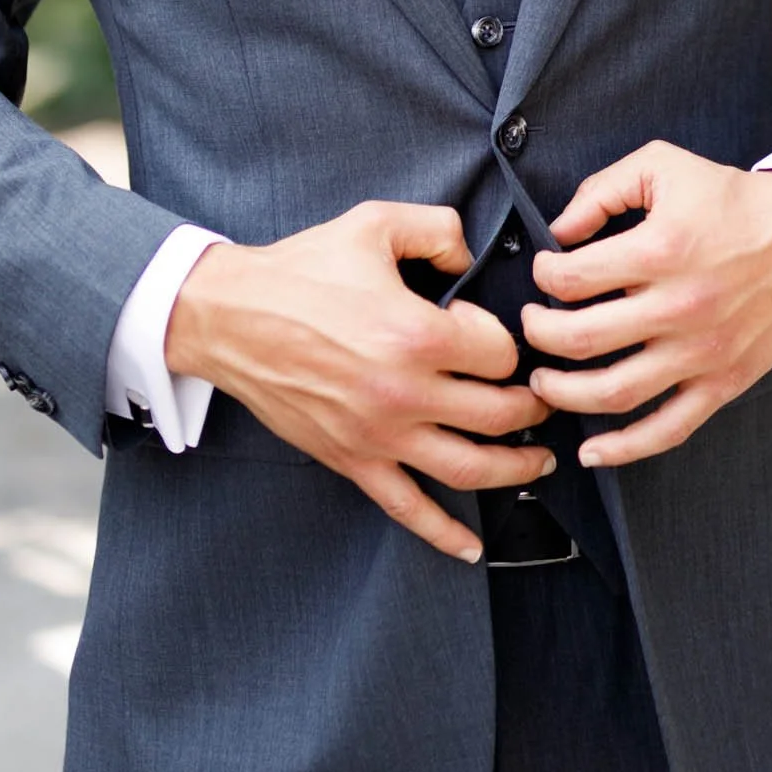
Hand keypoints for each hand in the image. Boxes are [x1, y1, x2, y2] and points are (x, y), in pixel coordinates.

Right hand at [165, 201, 551, 562]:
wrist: (230, 316)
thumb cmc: (300, 271)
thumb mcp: (373, 224)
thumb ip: (437, 229)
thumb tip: (468, 257)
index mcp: (417, 333)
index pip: (499, 353)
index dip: (505, 341)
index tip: (488, 332)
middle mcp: (405, 392)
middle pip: (499, 414)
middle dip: (531, 406)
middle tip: (540, 397)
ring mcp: (380, 434)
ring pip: (469, 468)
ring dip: (514, 468)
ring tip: (537, 459)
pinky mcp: (353, 460)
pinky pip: (407, 508)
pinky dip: (443, 534)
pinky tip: (471, 547)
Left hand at [522, 142, 771, 469]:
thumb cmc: (732, 201)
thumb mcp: (664, 166)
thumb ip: (602, 190)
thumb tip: (558, 230)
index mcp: (661, 250)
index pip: (572, 279)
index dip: (544, 275)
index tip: (545, 271)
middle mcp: (680, 307)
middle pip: (580, 339)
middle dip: (539, 335)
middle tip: (530, 325)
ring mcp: (702, 352)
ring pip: (613, 393)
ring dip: (564, 393)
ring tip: (543, 381)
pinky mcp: (723, 383)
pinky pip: (668, 429)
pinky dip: (624, 449)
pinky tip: (592, 450)